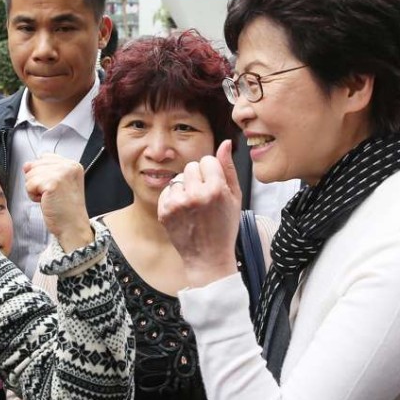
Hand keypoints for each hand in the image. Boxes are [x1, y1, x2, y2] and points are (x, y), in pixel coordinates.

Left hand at [23, 153, 91, 251]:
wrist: (72, 227)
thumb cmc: (65, 210)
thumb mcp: (57, 184)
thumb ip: (43, 171)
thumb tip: (26, 165)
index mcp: (73, 165)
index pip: (44, 157)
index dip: (42, 173)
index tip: (53, 187)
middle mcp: (69, 166)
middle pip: (35, 165)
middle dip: (37, 181)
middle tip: (52, 195)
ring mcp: (61, 173)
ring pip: (30, 174)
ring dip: (34, 189)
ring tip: (49, 198)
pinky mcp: (53, 183)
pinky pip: (29, 184)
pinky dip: (33, 195)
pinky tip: (45, 201)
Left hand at [158, 140, 241, 288]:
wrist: (208, 257)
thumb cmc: (224, 227)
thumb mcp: (235, 197)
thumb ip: (228, 168)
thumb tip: (225, 143)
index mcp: (216, 190)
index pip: (207, 160)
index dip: (212, 173)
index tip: (214, 186)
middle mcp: (195, 195)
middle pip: (191, 166)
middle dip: (198, 177)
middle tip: (204, 196)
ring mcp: (177, 204)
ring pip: (178, 177)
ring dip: (185, 187)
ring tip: (194, 205)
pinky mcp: (164, 211)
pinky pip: (167, 190)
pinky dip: (174, 197)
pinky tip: (184, 211)